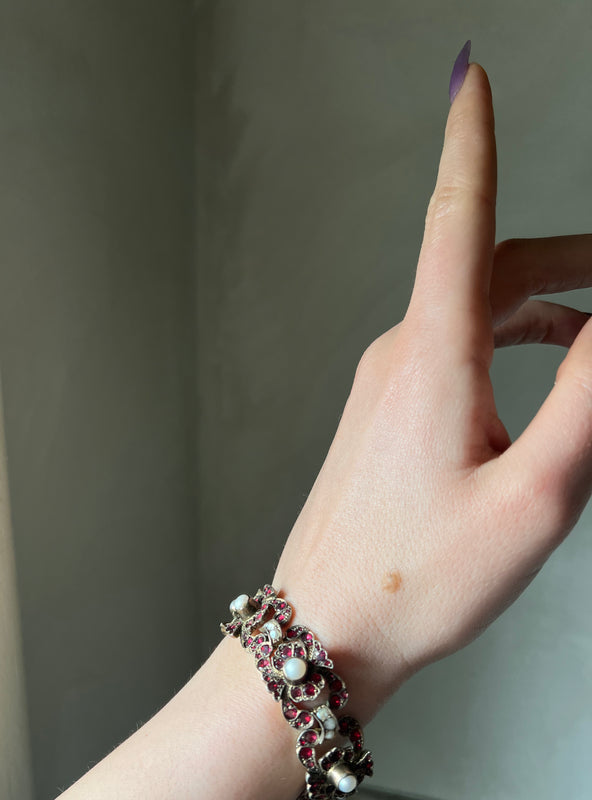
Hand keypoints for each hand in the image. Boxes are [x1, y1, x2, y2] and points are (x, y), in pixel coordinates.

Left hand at [272, 61, 591, 717]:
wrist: (326, 630)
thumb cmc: (420, 580)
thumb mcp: (538, 494)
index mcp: (433, 357)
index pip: (460, 216)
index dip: (474, 137)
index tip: (472, 75)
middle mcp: (398, 355)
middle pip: (489, 266)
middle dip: (570, 255)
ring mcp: (382, 384)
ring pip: (471, 310)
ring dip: (543, 304)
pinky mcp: (379, 414)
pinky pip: (451, 350)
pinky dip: (508, 342)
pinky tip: (540, 372)